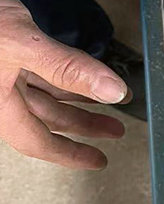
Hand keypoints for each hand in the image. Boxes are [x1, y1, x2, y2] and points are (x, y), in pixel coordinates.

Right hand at [0, 0, 128, 169]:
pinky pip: (40, 72)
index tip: (96, 160)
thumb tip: (111, 90)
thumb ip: (67, 68)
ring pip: (45, 95)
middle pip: (45, 119)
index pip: (36, 140)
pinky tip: (84, 79)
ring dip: (78, 100)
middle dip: (82, 126)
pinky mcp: (6, 50)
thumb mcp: (22, 43)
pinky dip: (64, 77)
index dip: (68, 153)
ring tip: (109, 104)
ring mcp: (2, 71)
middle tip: (113, 131)